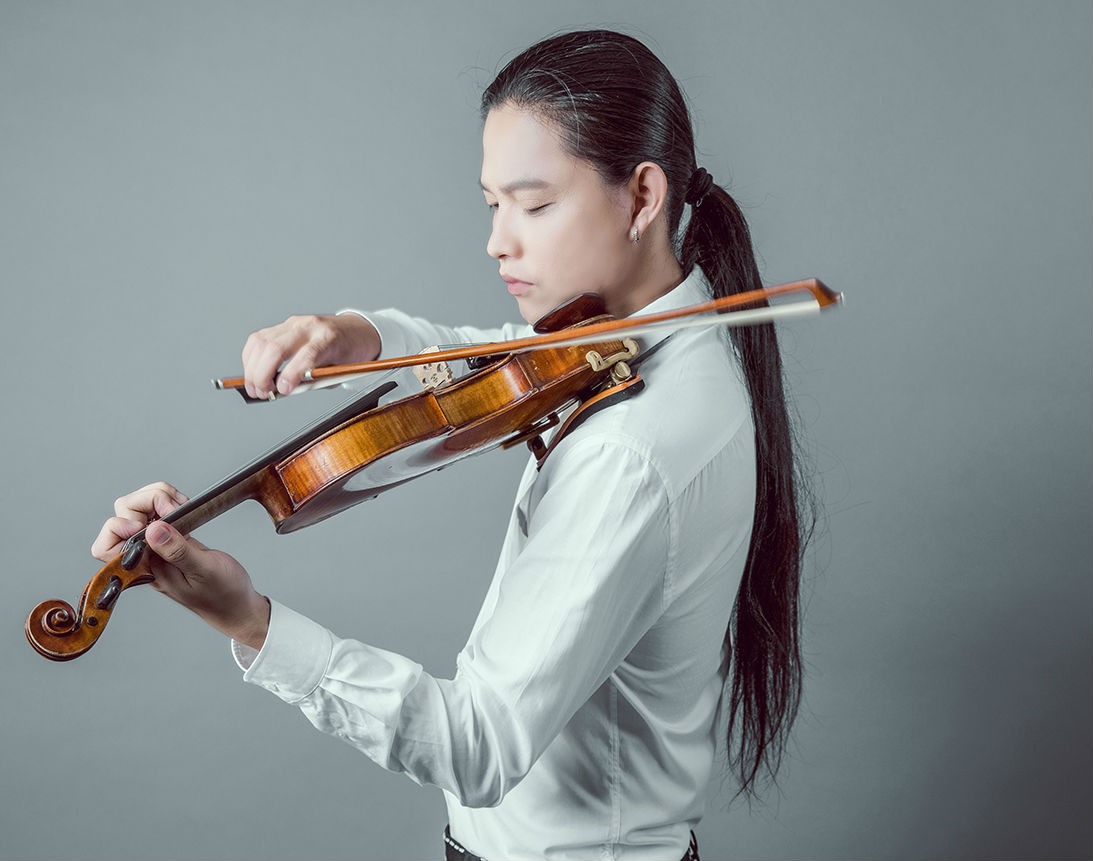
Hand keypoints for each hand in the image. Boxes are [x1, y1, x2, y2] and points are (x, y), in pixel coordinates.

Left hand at [92, 482, 270, 649]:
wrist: (236, 602)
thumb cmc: (222, 594)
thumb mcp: (204, 571)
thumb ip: (177, 551)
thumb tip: (152, 530)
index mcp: (144, 569)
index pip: (106, 547)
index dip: (117, 527)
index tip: (144, 524)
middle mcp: (145, 555)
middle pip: (122, 516)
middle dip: (145, 502)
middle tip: (172, 507)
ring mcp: (157, 544)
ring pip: (138, 508)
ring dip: (157, 498)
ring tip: (180, 505)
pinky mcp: (172, 536)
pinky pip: (157, 510)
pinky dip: (169, 500)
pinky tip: (185, 507)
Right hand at [241, 312, 380, 398]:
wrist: (355, 330)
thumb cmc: (349, 351)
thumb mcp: (340, 370)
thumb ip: (314, 381)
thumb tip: (285, 390)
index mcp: (329, 338)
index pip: (307, 354)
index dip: (291, 374)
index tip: (282, 391)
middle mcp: (308, 327)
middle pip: (276, 347)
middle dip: (262, 374)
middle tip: (262, 393)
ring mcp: (293, 323)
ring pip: (262, 342)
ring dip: (252, 368)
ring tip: (256, 387)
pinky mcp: (283, 325)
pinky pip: (259, 339)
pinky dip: (251, 358)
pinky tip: (254, 371)